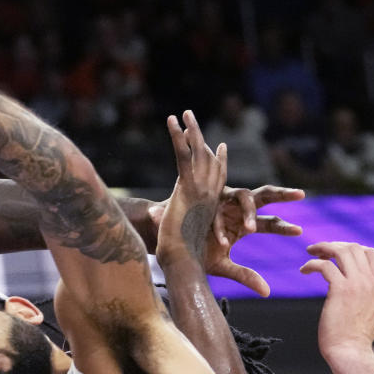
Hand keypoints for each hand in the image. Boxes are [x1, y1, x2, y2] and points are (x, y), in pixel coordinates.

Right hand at [150, 186, 303, 296]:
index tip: (299, 231)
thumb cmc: (196, 250)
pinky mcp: (204, 198)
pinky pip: (216, 208)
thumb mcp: (222, 265)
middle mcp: (236, 209)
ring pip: (244, 195)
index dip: (283, 226)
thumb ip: (244, 275)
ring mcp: (220, 201)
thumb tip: (267, 293)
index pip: (269, 222)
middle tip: (300, 195)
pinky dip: (220, 226)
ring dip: (249, 211)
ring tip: (251, 230)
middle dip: (281, 194)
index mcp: (243, 224)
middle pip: (263, 196)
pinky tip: (222, 241)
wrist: (167, 240)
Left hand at [156, 110, 225, 266]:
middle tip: (192, 117)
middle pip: (207, 158)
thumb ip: (166, 218)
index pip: (217, 177)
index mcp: (210, 204)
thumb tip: (152, 214)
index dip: (219, 160)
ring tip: (184, 111)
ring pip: (196, 152)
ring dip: (190, 129)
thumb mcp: (176, 231)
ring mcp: (200, 188)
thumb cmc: (180, 256)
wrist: (183, 262)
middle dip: (199, 136)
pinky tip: (172, 120)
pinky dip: (178, 136)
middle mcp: (209, 193)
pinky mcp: (187, 187)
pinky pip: (183, 156)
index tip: (220, 145)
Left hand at [300, 242, 373, 358]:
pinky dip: (312, 263)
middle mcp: (370, 282)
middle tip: (318, 250)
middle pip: (355, 248)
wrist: (351, 352)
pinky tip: (304, 270)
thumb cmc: (358, 337)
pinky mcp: (340, 290)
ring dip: (323, 248)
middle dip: (335, 244)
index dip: (352, 248)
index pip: (372, 254)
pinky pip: (325, 266)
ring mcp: (357, 285)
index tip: (336, 254)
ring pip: (342, 251)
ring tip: (310, 253)